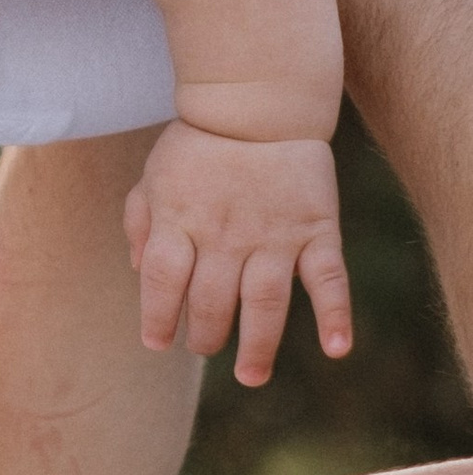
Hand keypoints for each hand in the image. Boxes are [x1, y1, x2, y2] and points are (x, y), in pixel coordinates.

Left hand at [124, 117, 349, 386]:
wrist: (259, 100)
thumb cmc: (201, 143)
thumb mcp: (154, 176)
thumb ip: (141, 222)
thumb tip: (139, 272)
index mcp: (180, 221)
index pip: (163, 284)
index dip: (157, 318)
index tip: (157, 342)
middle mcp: (225, 235)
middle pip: (211, 302)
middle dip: (205, 335)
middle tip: (205, 346)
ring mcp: (273, 235)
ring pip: (265, 303)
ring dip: (258, 346)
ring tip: (251, 375)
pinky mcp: (316, 229)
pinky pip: (328, 278)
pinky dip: (336, 315)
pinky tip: (336, 349)